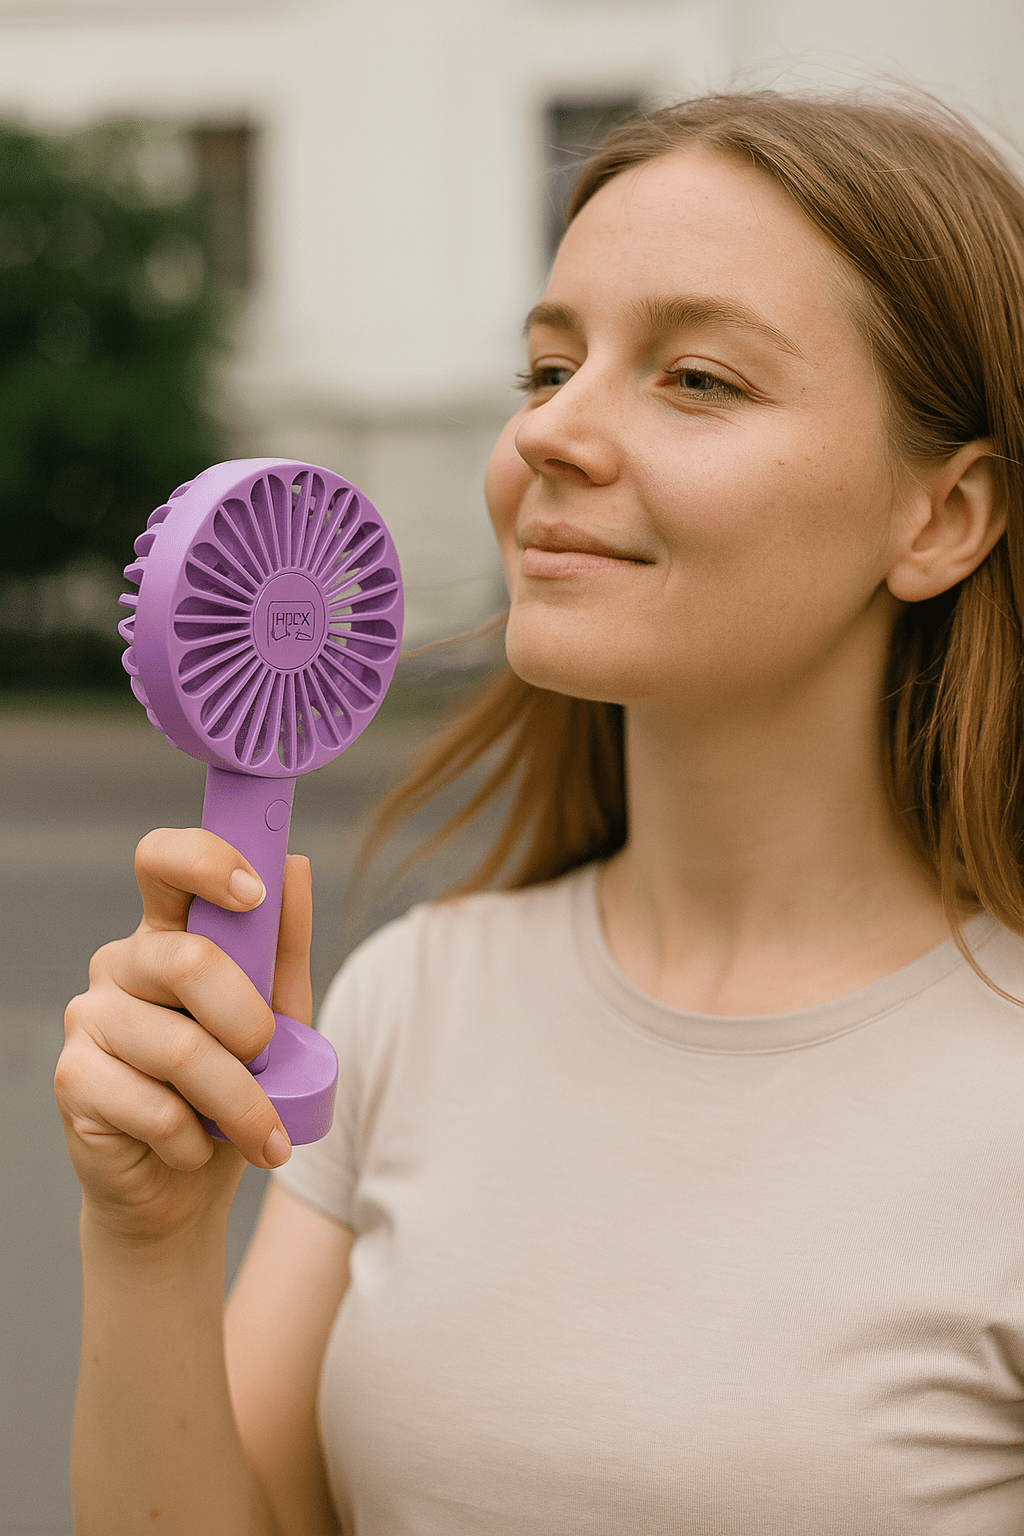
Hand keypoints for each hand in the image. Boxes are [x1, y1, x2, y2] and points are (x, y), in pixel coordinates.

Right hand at [55, 830, 312, 1243]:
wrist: (184, 1185)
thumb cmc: (233, 1086)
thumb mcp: (278, 1016)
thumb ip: (283, 946)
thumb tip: (293, 865)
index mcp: (169, 933)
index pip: (162, 860)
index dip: (204, 862)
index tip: (252, 893)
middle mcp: (122, 964)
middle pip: (186, 960)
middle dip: (249, 1021)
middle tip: (270, 1058)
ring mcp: (89, 1018)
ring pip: (180, 1048)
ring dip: (239, 1102)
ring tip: (262, 1134)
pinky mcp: (73, 1080)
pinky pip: (154, 1106)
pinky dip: (195, 1138)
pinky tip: (194, 1146)